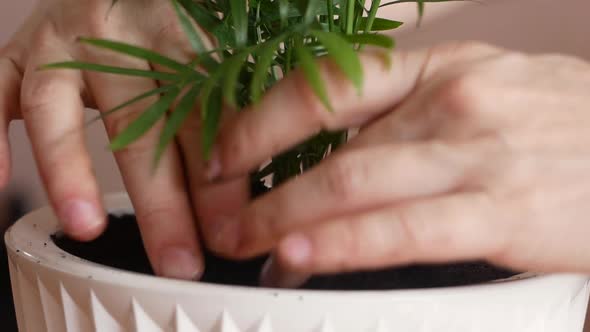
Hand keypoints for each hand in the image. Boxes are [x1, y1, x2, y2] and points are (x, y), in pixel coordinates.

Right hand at [0, 0, 245, 279]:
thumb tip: (246, 196)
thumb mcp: (202, 56)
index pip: (203, 119)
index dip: (218, 181)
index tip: (229, 235)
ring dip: (71, 171)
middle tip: (179, 260)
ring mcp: (63, 43)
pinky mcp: (20, 50)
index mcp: (180, 38)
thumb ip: (222, 111)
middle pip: (141, 123)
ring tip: (86, 228)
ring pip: (60, 108)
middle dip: (164, 202)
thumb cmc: (166, 28)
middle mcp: (119, 36)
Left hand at [200, 42, 589, 285]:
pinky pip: (405, 230)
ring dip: (286, 218)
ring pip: (355, 184)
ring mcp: (475, 155)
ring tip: (246, 244)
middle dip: (262, 187)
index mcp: (438, 68)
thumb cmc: (556, 123)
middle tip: (224, 217)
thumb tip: (335, 156)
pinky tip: (303, 257)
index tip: (223, 153)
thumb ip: (408, 119)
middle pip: (330, 146)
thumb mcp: (480, 92)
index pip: (326, 85)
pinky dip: (345, 244)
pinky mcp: (501, 210)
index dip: (261, 121)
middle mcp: (449, 102)